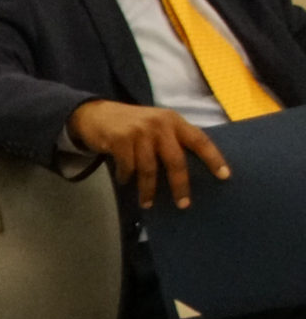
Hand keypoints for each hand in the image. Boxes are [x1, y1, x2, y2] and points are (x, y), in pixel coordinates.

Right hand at [67, 100, 229, 208]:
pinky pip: (128, 167)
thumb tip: (188, 169)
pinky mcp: (120, 139)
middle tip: (183, 204)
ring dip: (147, 189)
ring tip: (147, 203)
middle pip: (176, 160)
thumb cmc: (130, 124)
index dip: (213, 158)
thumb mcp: (156, 124)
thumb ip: (171, 139)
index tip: (224, 176)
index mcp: (173, 121)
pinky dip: (126, 177)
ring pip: (149, 168)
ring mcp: (139, 131)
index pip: (199, 140)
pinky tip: (124, 180)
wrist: (94, 114)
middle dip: (180, 185)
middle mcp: (159, 124)